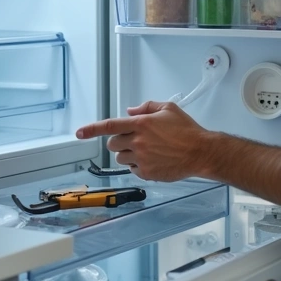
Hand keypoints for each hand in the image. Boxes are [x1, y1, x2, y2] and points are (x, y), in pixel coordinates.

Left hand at [75, 101, 212, 181]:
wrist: (201, 152)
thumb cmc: (187, 131)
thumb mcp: (168, 109)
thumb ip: (146, 108)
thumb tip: (131, 112)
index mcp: (141, 124)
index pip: (109, 126)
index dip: (91, 129)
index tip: (79, 133)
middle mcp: (138, 142)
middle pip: (113, 144)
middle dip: (119, 142)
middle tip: (134, 140)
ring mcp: (141, 159)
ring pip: (121, 158)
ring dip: (128, 154)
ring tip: (147, 151)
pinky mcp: (147, 173)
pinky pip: (133, 170)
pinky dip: (138, 166)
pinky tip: (153, 160)